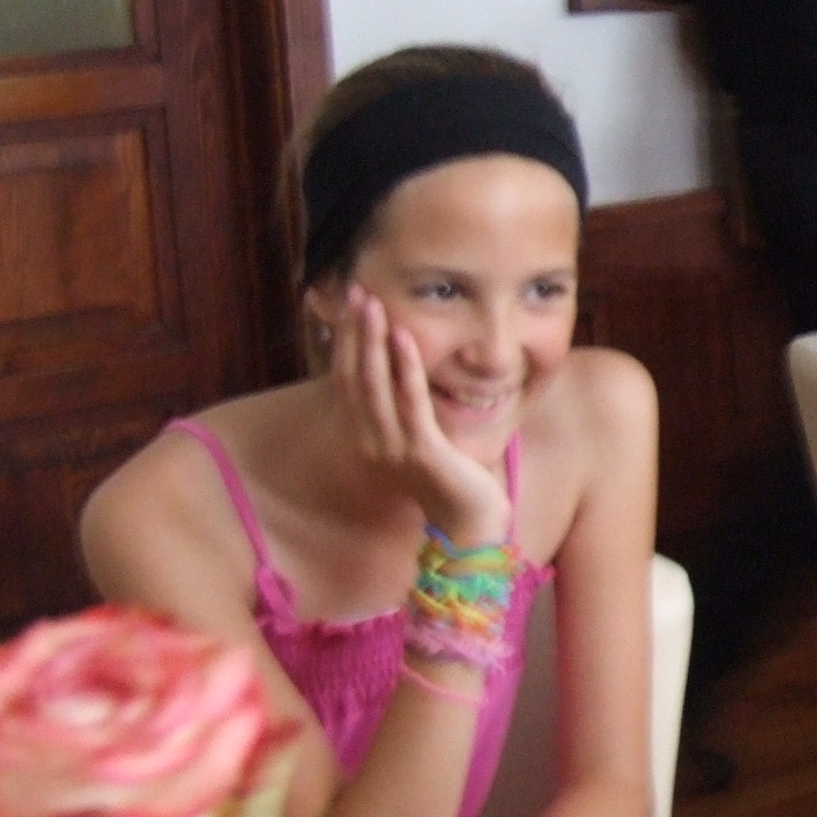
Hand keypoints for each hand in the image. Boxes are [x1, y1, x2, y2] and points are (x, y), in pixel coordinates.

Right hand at [330, 286, 511, 546]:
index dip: (346, 340)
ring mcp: (393, 449)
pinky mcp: (422, 452)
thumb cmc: (451, 478)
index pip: (347, 379)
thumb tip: (403, 368)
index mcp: (367, 437)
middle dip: (354, 332)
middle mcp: (371, 442)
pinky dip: (405, 368)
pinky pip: (410, 403)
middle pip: (353, 377)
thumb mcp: (420, 437)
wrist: (470, 525)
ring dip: (372, 341)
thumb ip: (407, 407)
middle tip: (355, 290)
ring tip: (373, 304)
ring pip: (374, 386)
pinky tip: (403, 337)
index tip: (349, 304)